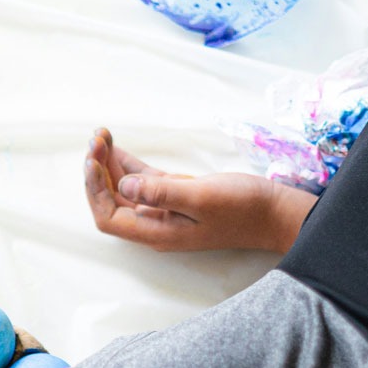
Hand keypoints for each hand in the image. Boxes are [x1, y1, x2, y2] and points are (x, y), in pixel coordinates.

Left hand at [83, 127, 313, 255]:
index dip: (95, 190)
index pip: (108, 216)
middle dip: (98, 170)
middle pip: (113, 200)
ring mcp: (164, 210)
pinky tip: (116, 146)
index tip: (92, 160)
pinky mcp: (177, 195)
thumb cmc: (242, 208)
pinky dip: (128, 163)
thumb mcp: (201, 198)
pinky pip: (144, 181)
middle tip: (96, 137)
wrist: (274, 212)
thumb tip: (125, 184)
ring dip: (110, 164)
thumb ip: (161, 193)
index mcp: (156, 232)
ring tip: (101, 135)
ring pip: (126, 187)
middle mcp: (154, 225)